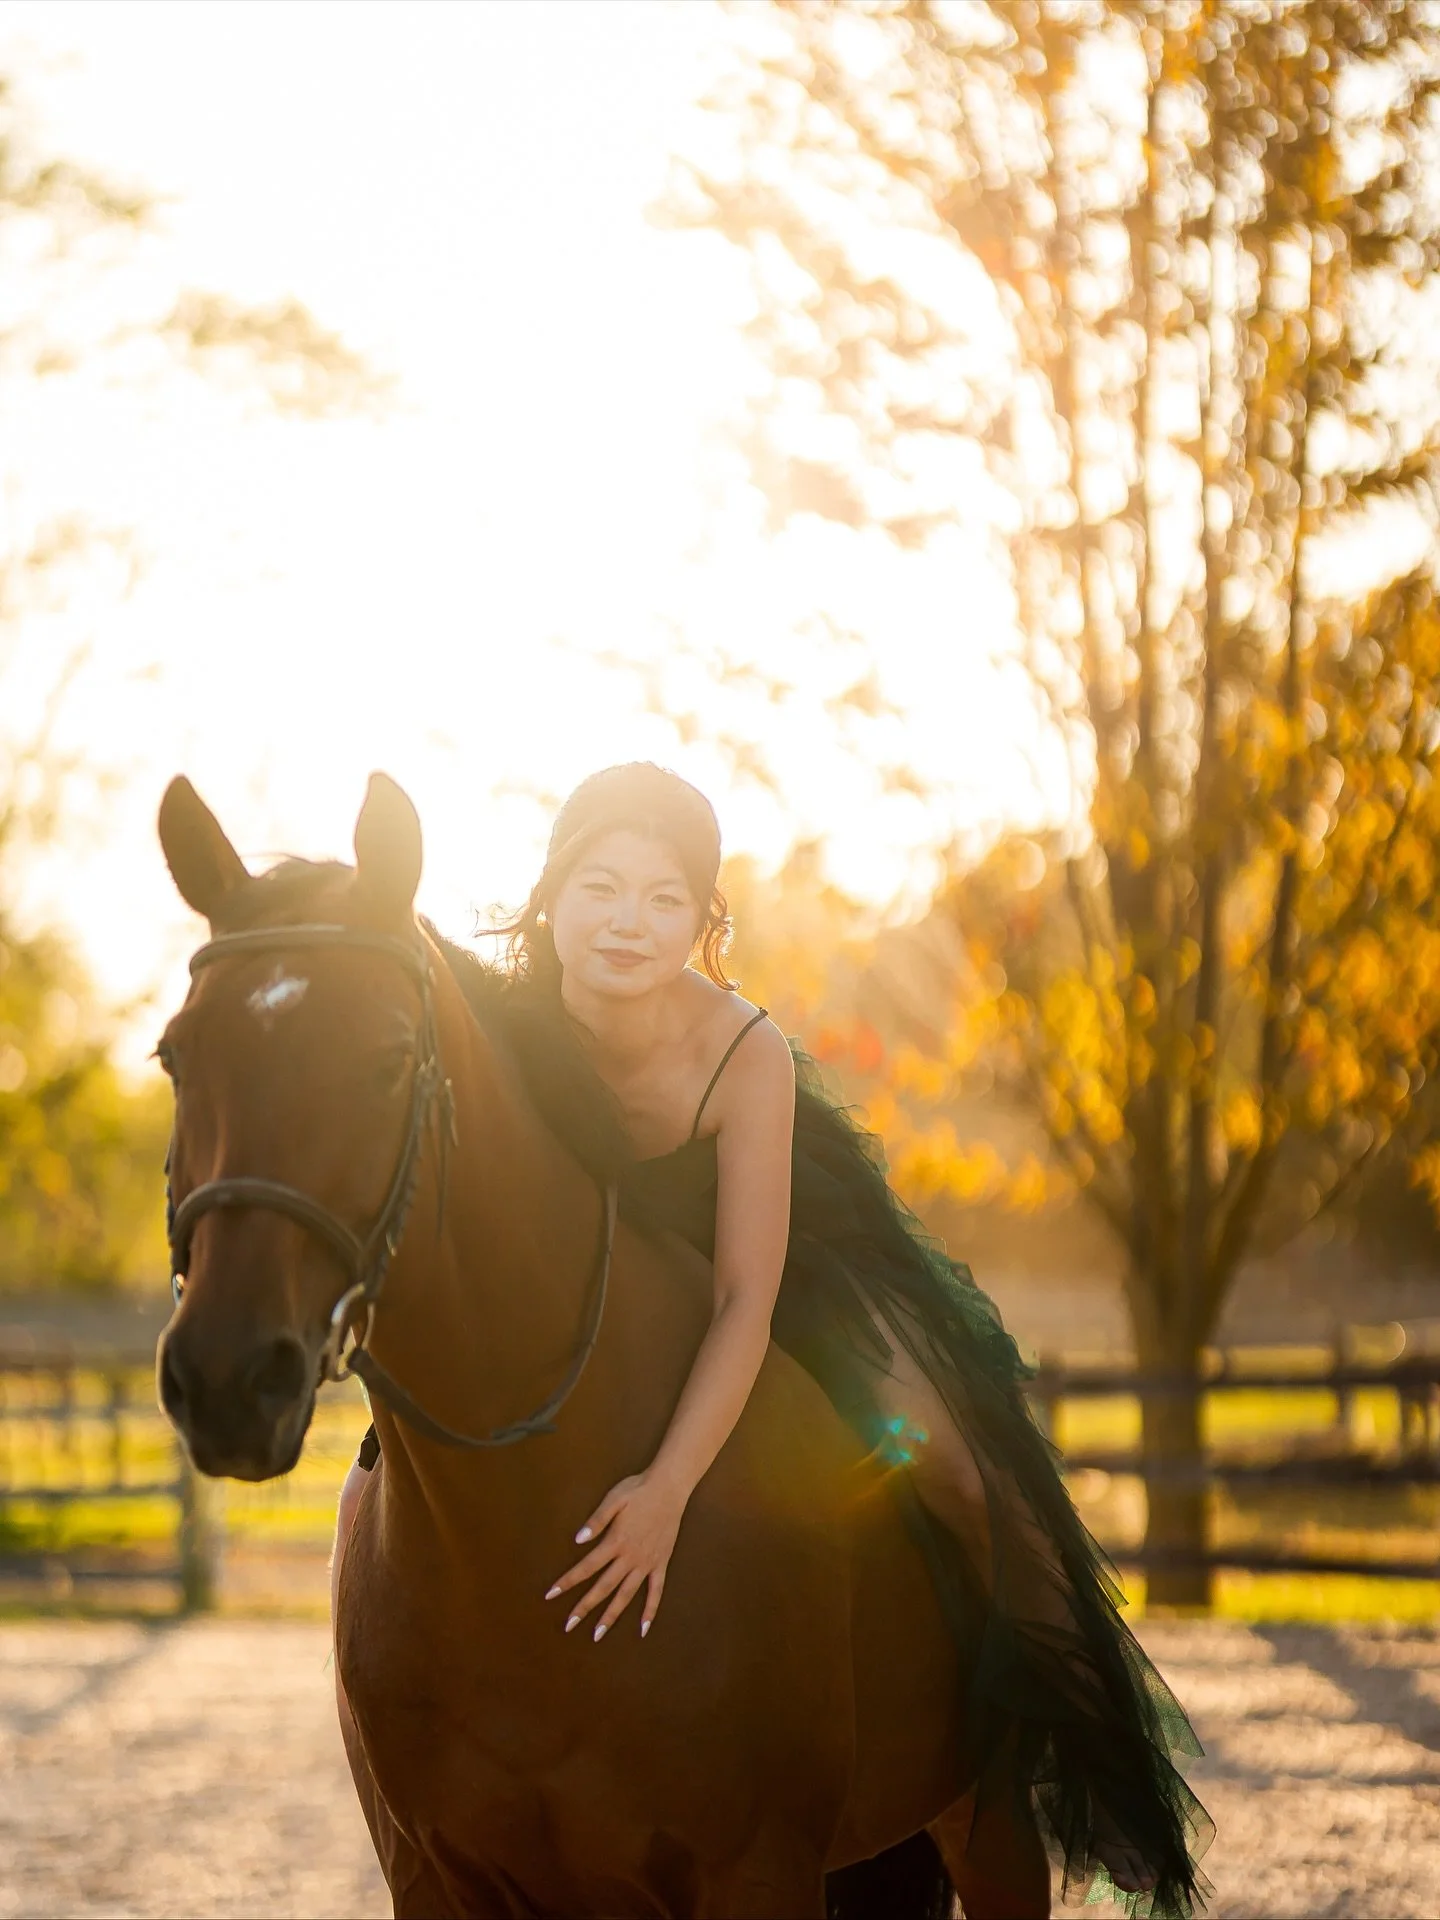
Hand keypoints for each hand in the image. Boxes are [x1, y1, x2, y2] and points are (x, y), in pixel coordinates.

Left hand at [544, 1471, 684, 1642]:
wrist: (669, 1487)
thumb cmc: (638, 1490)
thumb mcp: (614, 1499)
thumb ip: (596, 1520)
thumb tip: (578, 1540)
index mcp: (615, 1541)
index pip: (586, 1566)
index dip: (567, 1581)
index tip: (551, 1594)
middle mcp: (630, 1557)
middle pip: (603, 1587)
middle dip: (585, 1607)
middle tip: (569, 1625)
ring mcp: (647, 1563)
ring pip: (626, 1595)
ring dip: (611, 1615)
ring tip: (598, 1634)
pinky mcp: (661, 1563)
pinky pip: (656, 1591)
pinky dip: (650, 1610)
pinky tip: (643, 1628)